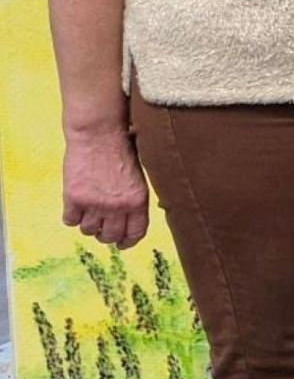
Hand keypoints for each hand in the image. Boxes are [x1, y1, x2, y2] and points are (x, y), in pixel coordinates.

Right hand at [62, 124, 150, 248]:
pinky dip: (71, 217)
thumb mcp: (138, 178)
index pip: (135, 233)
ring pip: (88, 230)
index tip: (122, 244)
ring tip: (88, 212)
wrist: (98, 135)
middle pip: (110, 236)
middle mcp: (117, 206)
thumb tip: (129, 222)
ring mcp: (94, 203)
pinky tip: (74, 207)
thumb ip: (134, 200)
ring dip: (87, 225)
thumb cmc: (120, 152)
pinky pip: (70, 221)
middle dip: (105, 235)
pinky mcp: (73, 198)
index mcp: (138, 201)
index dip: (128, 242)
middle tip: (101, 228)